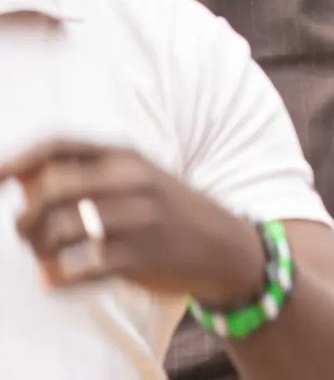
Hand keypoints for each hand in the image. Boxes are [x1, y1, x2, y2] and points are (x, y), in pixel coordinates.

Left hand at [0, 140, 263, 306]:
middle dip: (26, 217)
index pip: (59, 146)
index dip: (16, 159)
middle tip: (30, 234)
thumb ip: (82, 171)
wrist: (222, 242)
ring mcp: (136, 218)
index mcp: (125, 154)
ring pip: (58, 230)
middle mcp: (130, 179)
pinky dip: (58, 278)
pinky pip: (77, 269)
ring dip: (40, 251)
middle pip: (50, 189)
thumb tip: (20, 175)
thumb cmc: (164, 209)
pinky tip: (60, 278)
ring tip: (48, 259)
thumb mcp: (133, 177)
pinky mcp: (139, 257)